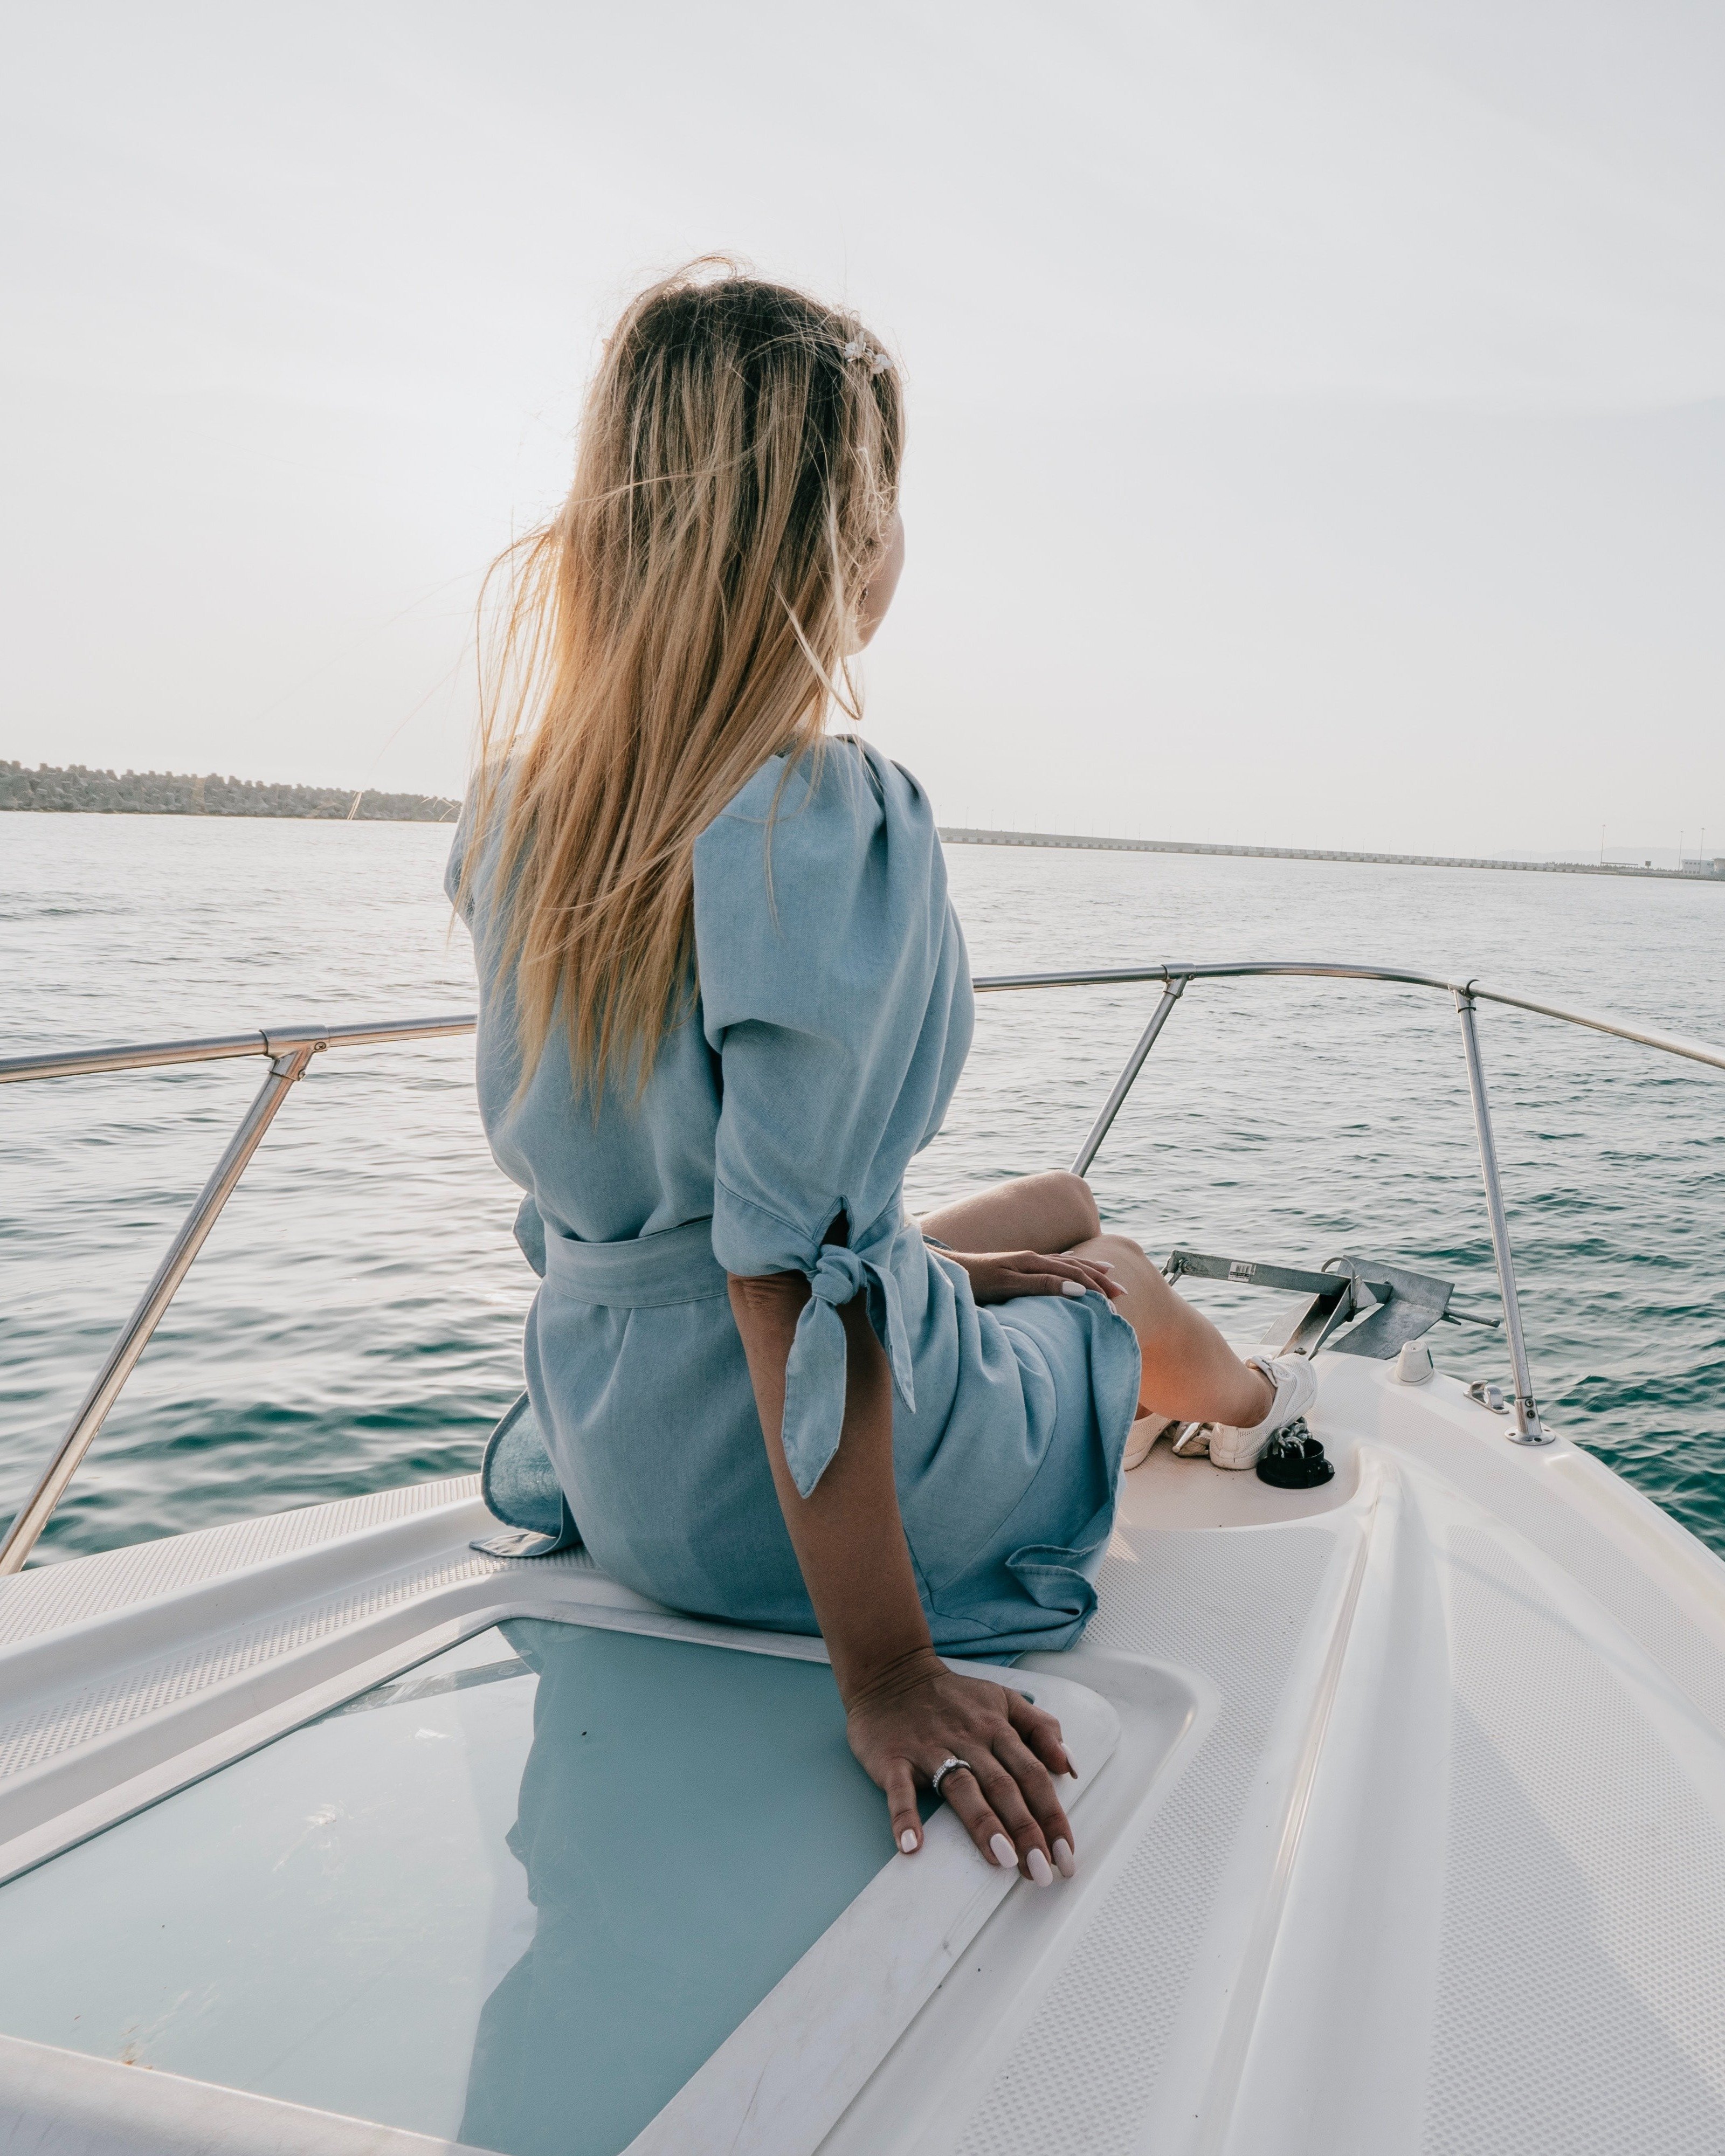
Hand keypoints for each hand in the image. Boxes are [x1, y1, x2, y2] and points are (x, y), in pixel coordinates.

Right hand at [845, 1649, 1078, 1882]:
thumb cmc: (951, 1695)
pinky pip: (899, 1789)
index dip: (1052, 1815)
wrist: (890, 1671)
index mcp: (997, 1728)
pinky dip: (904, 1816)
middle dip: (1026, 1830)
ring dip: (983, 1823)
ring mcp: (929, 1749)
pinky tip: (911, 1845)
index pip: (1032, 1774)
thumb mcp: (1002, 1698)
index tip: (1066, 1854)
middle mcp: (968, 1740)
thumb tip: (1070, 1766)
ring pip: (962, 1787)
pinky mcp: (893, 1758)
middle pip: (1003, 1786)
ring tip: (1002, 1859)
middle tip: (1041, 1872)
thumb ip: (1040, 1728)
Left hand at [942, 1247, 1121, 1305]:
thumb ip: (1041, 1285)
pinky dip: (1068, 1266)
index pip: (1074, 1273)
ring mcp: (1022, 1261)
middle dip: (1099, 1278)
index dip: (1096, 1286)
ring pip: (1064, 1263)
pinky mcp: (1013, 1268)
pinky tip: (1069, 1267)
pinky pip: (1051, 1264)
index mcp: (1032, 1262)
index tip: (1116, 1302)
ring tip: (1107, 1272)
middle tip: (1122, 1291)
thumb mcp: (1007, 1286)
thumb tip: (1079, 1289)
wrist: (941, 1271)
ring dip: (1087, 1270)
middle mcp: (1030, 1258)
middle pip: (1074, 1266)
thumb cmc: (970, 1282)